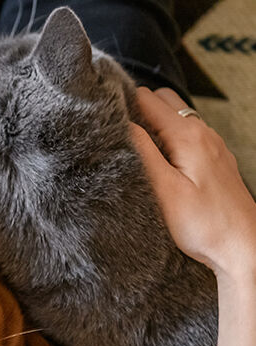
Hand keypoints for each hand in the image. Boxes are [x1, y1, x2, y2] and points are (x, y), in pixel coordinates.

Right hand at [131, 87, 255, 280]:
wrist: (242, 247)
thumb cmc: (204, 225)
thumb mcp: (164, 190)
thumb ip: (142, 153)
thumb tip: (121, 125)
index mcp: (188, 135)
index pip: (147, 98)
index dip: (122, 105)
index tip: (104, 122)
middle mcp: (203, 133)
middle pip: (162, 101)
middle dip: (137, 111)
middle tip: (118, 136)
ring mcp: (211, 145)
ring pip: (176, 118)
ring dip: (153, 126)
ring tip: (135, 151)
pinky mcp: (213, 160)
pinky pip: (187, 136)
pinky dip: (169, 140)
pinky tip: (160, 165)